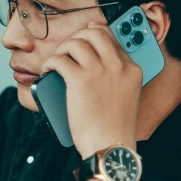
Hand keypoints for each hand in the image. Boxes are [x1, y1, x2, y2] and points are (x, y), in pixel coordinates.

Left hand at [41, 20, 142, 158]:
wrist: (110, 147)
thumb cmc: (115, 130)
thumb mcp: (127, 98)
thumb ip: (117, 79)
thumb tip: (94, 67)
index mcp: (132, 70)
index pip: (112, 39)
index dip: (95, 36)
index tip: (84, 37)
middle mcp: (117, 65)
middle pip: (95, 34)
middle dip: (79, 36)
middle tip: (68, 48)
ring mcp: (98, 71)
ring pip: (76, 43)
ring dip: (62, 49)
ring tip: (57, 61)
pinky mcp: (79, 79)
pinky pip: (60, 59)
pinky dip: (50, 62)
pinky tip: (48, 70)